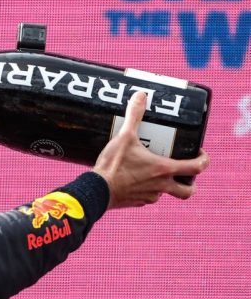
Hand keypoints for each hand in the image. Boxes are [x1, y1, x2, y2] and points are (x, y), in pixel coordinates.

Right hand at [92, 91, 209, 208]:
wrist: (96, 191)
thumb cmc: (113, 166)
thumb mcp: (124, 137)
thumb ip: (134, 116)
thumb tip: (140, 96)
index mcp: (163, 169)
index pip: (196, 168)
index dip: (203, 160)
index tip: (199, 154)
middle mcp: (161, 186)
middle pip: (188, 191)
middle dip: (191, 183)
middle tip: (185, 173)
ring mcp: (149, 196)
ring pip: (166, 193)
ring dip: (165, 185)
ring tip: (155, 172)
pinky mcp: (137, 202)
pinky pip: (148, 197)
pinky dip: (147, 190)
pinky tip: (136, 180)